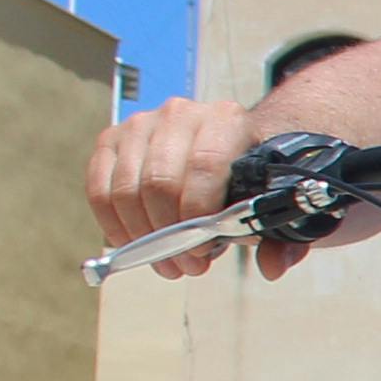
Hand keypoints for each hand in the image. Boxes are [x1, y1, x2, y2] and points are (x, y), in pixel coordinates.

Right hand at [82, 93, 366, 277]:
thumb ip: (282, 237)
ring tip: (167, 263)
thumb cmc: (250, 181)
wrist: (225, 149)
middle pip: (160, 182)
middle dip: (170, 235)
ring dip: (143, 237)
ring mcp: (141, 123)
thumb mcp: (273, 204)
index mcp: (227, 119)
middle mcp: (180, 113)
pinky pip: (99, 188)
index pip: (205, 166)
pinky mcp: (112, 139)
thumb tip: (273, 267)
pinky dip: (113, 224)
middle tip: (187, 266)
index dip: (198, 216)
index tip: (204, 252)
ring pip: (126, 189)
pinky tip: (133, 245)